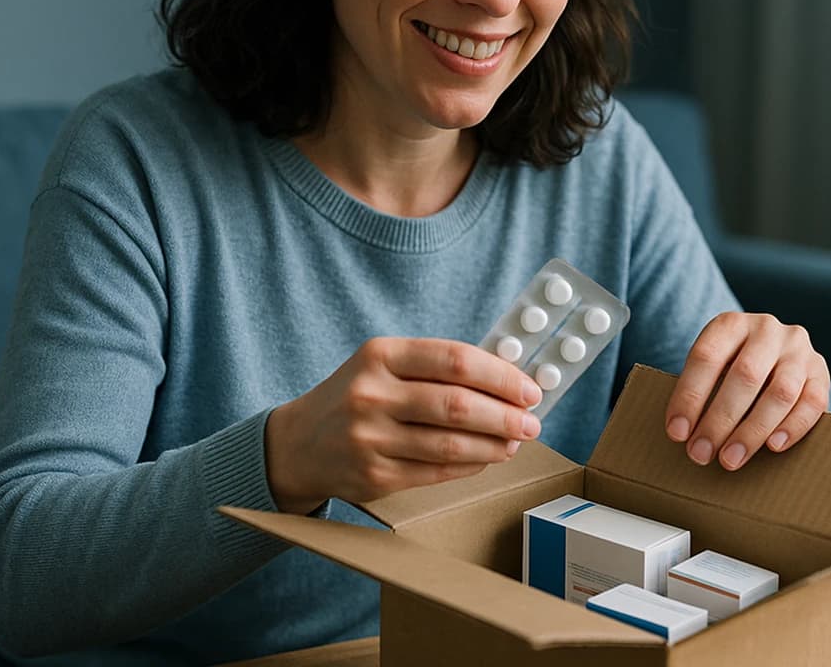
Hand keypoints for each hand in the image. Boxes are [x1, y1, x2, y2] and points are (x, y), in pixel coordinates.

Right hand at [264, 337, 543, 512]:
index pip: (454, 360)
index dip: (500, 375)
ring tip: (515, 442)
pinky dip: (470, 465)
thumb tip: (507, 379)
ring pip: (450, 443)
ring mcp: (370, 438)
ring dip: (494, 445)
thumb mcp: (384, 365)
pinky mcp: (374, 475)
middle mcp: (372, 394)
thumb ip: (436, 367)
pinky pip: (437, 471)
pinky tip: (487, 458)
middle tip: (532, 421)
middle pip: (456, 404)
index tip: (529, 388)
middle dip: (505, 415)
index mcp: (380, 355)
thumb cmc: (357, 396)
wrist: (298, 444)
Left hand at [664, 312, 829, 470]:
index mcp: (731, 323)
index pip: (706, 357)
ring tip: (730, 458)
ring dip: (752, 431)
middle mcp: (766, 329)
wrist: (773, 349)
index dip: (689, 396)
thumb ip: (700, 390)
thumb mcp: (712, 363)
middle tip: (701, 453)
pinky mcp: (820, 370)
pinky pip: (812, 402)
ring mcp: (797, 348)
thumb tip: (682, 434)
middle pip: (744, 376)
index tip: (677, 432)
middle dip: (719, 420)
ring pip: (780, 392)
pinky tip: (773, 447)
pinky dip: (793, 427)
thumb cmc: (730, 364)